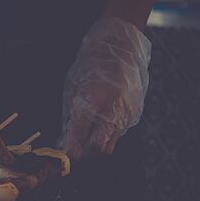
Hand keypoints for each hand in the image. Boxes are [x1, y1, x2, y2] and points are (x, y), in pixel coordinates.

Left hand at [60, 17, 151, 159]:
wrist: (119, 47)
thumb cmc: (90, 66)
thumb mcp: (72, 90)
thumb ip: (70, 118)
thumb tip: (65, 142)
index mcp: (91, 105)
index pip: (79, 141)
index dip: (70, 152)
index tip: (65, 153)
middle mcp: (111, 112)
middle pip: (97, 150)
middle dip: (85, 153)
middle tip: (75, 148)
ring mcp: (126, 113)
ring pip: (111, 144)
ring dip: (97, 146)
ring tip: (87, 137)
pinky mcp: (135, 112)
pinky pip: (119, 133)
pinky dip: (108, 134)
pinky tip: (101, 123)